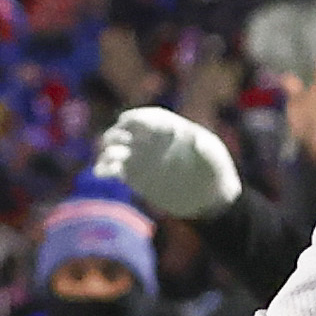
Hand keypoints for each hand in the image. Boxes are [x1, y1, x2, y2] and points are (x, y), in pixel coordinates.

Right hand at [96, 106, 244, 219]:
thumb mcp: (213, 158)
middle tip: (115, 143)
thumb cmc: (214, 171)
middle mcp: (149, 141)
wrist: (209, 197)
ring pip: (113, 149)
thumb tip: (195, 138)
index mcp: (166, 128)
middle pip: (122, 131)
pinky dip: (103, 168)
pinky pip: (111, 169)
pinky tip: (101, 173)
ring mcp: (139, 158)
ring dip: (107, 152)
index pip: (144, 117)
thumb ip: (204, 148)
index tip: (127, 123)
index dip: (134, 119)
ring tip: (110, 161)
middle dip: (116, 135)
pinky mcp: (132, 176)